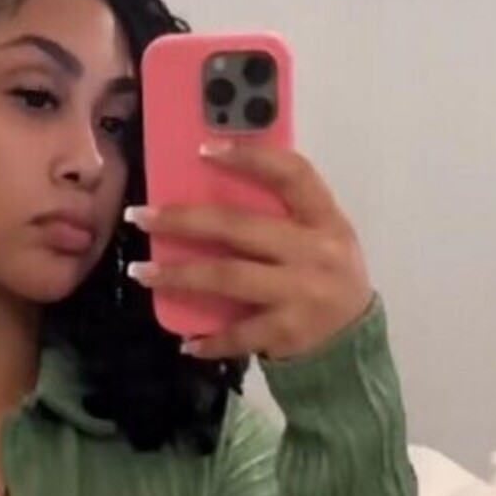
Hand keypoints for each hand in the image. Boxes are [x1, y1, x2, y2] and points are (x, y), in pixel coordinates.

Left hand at [124, 139, 374, 361]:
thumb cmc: (326, 281)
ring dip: (178, 276)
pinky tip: (185, 341)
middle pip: (240, 226)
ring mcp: (300, 293)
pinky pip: (237, 333)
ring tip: (141, 272)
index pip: (291, 174)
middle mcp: (314, 252)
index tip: (203, 149)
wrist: (354, 346)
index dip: (249, 156)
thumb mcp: (321, 240)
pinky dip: (208, 339)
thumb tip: (214, 195)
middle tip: (141, 216)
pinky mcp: (287, 332)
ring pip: (227, 277)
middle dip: (184, 219)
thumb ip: (284, 218)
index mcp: (325, 219)